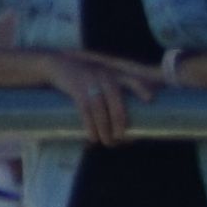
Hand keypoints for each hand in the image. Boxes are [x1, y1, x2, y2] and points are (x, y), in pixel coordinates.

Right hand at [35, 49, 170, 144]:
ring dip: (104, 128)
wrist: (56, 64)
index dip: (141, 88)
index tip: (150, 99)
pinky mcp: (75, 89)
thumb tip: (119, 120)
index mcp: (113, 73)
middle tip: (122, 139)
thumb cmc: (82, 77)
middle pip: (116, 101)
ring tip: (107, 142)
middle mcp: (104, 76)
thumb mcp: (99, 76)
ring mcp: (89, 82)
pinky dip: (90, 125)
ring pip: (100, 108)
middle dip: (120, 122)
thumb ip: (110, 90)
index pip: (131, 80)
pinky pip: (85, 110)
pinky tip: (92, 137)